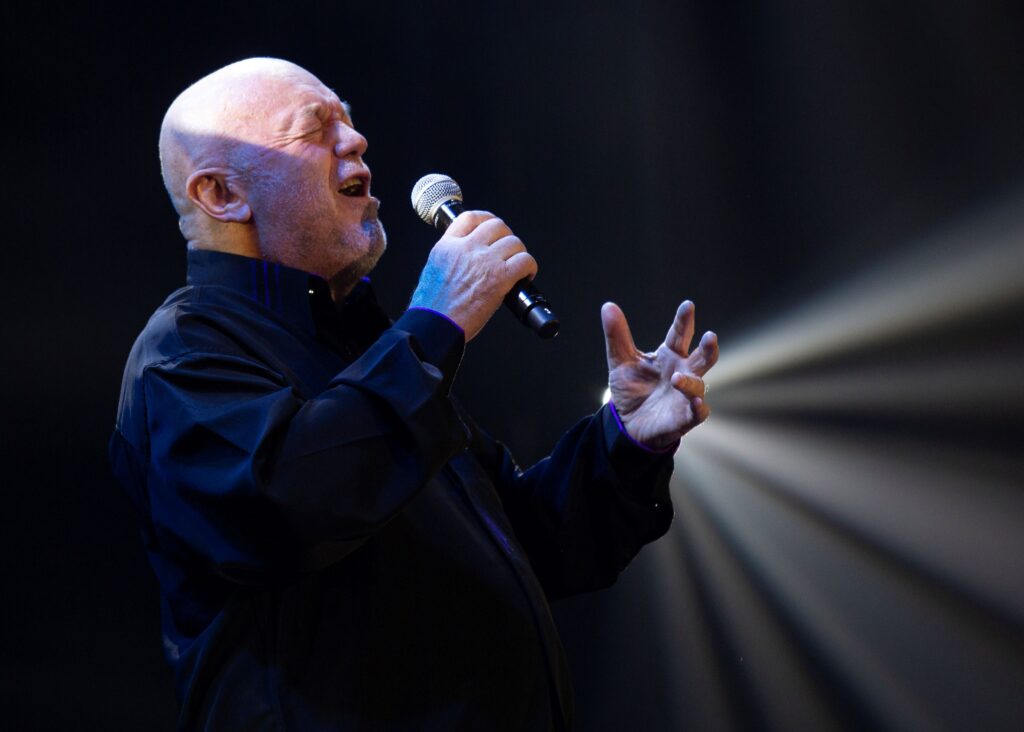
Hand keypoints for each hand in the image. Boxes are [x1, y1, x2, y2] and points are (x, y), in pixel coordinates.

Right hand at [409, 211, 537, 340]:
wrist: (435, 326)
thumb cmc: (433, 308)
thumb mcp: (433, 270)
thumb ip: (451, 257)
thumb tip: (466, 257)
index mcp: (447, 246)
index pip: (470, 218)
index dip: (486, 219)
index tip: (492, 229)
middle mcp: (466, 249)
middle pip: (496, 226)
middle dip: (506, 236)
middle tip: (507, 251)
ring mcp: (484, 262)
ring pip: (514, 242)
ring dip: (519, 253)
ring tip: (517, 266)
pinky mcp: (499, 278)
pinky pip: (524, 261)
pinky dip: (529, 267)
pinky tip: (525, 276)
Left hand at [602, 300, 718, 449]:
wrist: (627, 423)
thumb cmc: (631, 388)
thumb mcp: (620, 361)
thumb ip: (617, 336)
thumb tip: (607, 306)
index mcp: (670, 354)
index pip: (680, 334)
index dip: (684, 321)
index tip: (688, 306)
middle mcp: (683, 371)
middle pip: (702, 357)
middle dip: (708, 347)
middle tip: (710, 336)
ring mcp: (686, 394)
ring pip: (697, 384)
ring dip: (690, 381)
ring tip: (676, 378)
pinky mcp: (685, 417)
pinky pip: (698, 412)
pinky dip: (699, 407)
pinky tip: (697, 402)